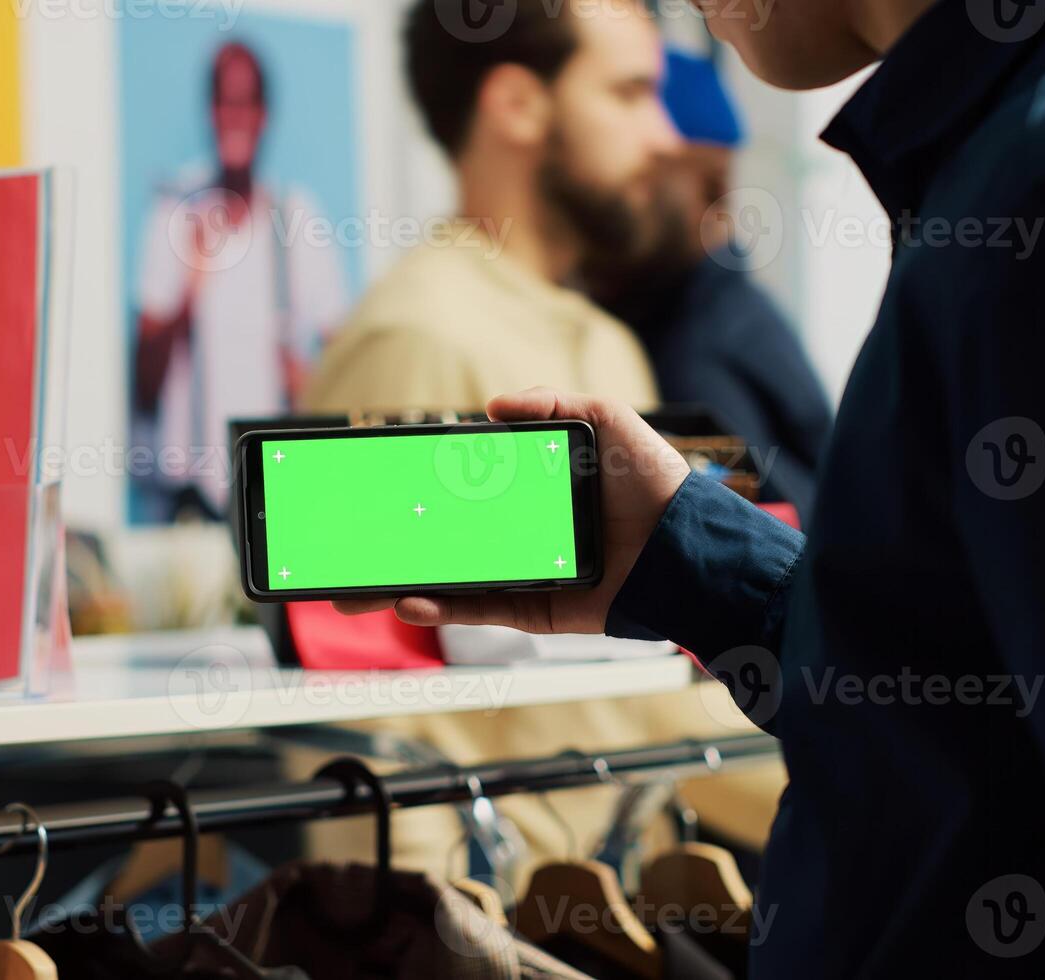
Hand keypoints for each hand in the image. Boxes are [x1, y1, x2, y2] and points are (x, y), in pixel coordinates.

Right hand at [334, 388, 690, 633]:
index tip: (383, 483)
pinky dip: (442, 606)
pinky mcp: (535, 609)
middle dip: (395, 542)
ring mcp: (523, 573)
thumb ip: (556, 404)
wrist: (689, 547)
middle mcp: (521, 531)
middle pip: (445, 535)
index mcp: (534, 489)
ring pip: (450, 578)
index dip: (424, 486)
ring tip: (360, 583)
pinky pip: (479, 609)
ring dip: (402, 581)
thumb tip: (493, 405)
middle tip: (355, 540)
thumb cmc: (655, 484)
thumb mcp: (609, 422)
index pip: (466, 486)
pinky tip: (409, 598)